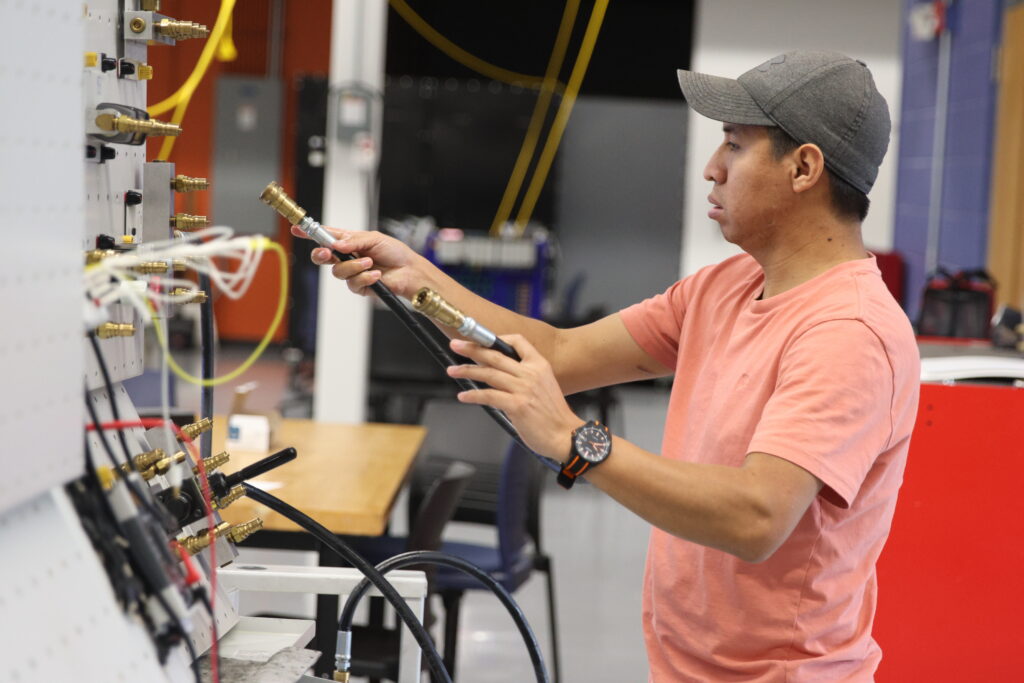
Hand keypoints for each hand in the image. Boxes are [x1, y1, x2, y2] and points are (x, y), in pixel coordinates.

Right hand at [290, 225, 424, 298]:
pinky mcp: (358, 286)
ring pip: (338, 271)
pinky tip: (376, 274)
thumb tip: (336, 244)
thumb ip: (354, 241)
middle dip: (321, 254)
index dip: (310, 233)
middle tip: (328, 252)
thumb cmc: (395, 252)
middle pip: (322, 257)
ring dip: (355, 266)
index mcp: (349, 242)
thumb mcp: (374, 238)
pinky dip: (365, 277)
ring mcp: (351, 272)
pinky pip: (353, 283)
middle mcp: (347, 257)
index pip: (325, 236)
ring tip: (370, 262)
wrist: (409, 271)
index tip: (297, 228)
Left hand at [447, 335, 580, 459]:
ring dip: (467, 370)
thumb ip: (525, 376)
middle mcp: (531, 373)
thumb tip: (498, 374)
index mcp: (540, 365)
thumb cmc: (553, 415)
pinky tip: (463, 395)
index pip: (517, 341)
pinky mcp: (517, 405)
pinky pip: (488, 396)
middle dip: (472, 348)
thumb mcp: (544, 385)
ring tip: (452, 370)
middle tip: (456, 345)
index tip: (481, 340)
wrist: (565, 435)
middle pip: (495, 355)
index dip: (496, 339)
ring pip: (488, 373)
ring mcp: (523, 389)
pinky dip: (473, 395)